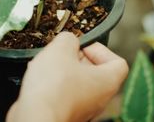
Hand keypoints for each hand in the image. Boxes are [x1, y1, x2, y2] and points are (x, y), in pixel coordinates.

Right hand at [7, 32, 128, 121]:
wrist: (35, 117)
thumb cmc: (53, 87)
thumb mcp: (60, 49)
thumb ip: (68, 39)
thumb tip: (68, 41)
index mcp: (108, 82)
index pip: (118, 63)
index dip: (100, 50)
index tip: (82, 47)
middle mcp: (100, 99)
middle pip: (95, 72)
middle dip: (77, 59)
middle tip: (61, 54)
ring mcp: (84, 109)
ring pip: (78, 83)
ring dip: (63, 72)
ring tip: (48, 66)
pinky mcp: (67, 114)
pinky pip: (64, 95)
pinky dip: (54, 86)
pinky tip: (41, 81)